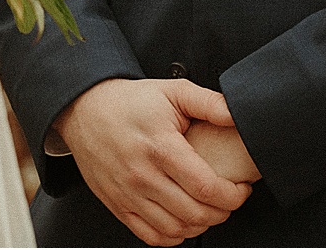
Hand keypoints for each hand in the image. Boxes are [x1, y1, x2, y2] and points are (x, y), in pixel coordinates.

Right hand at [53, 78, 252, 245]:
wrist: (84, 110)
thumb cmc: (130, 101)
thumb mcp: (172, 90)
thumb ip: (209, 103)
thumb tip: (237, 114)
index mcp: (160, 147)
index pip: (206, 187)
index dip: (234, 195)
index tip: (241, 188)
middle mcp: (142, 175)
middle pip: (195, 214)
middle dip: (223, 212)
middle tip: (228, 198)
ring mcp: (128, 194)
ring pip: (177, 229)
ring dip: (201, 225)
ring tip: (208, 207)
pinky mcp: (118, 205)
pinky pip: (152, 236)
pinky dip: (174, 236)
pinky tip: (183, 220)